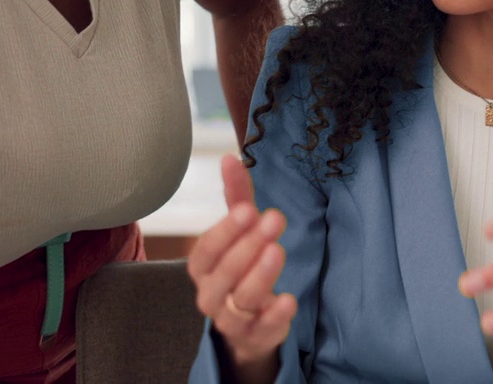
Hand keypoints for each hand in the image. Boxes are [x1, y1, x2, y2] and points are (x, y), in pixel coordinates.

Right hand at [188, 154, 296, 371]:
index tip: (247, 210)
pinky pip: (262, 329)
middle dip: (247, 246)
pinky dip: (275, 316)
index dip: (224, 231)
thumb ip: (236, 197)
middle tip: (274, 219)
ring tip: (278, 250)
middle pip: (224, 273)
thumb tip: (230, 157)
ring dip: (260, 276)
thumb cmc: (240, 268)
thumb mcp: (240, 233)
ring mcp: (231, 318)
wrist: (249, 322)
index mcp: (203, 268)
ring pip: (240, 300)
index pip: (206, 250)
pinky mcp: (256, 335)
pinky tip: (289, 300)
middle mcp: (211, 294)